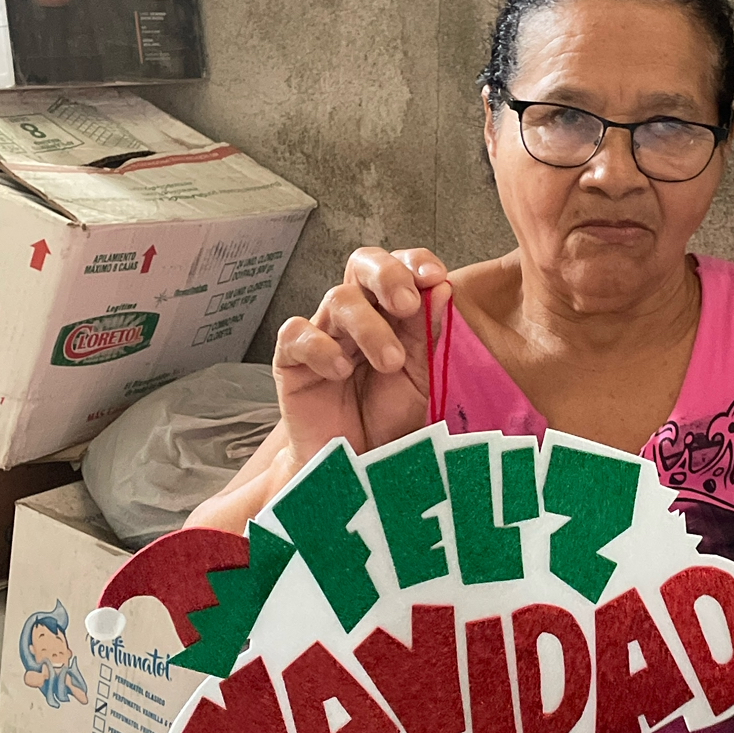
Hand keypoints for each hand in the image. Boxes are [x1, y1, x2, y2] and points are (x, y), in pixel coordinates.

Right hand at [272, 247, 451, 469]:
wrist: (355, 471)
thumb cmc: (388, 420)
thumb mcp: (420, 378)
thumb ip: (428, 335)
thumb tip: (442, 288)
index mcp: (391, 311)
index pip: (399, 266)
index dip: (414, 262)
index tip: (435, 276)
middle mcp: (356, 314)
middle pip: (362, 264)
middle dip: (387, 275)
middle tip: (407, 305)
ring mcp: (322, 332)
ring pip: (337, 299)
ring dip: (368, 327)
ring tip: (389, 363)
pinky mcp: (290, 359)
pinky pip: (297, 333)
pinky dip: (322, 348)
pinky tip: (341, 372)